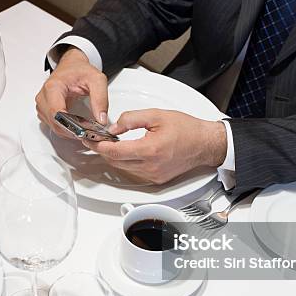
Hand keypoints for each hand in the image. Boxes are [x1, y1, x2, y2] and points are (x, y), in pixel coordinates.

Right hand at [35, 47, 108, 137]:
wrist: (71, 65)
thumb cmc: (80, 70)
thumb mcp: (97, 80)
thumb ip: (101, 99)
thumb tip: (101, 120)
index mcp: (53, 87)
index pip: (57, 114)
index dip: (70, 126)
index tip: (84, 130)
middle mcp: (44, 97)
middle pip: (55, 123)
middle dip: (72, 130)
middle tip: (88, 130)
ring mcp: (42, 104)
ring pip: (53, 127)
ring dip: (68, 130)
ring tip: (83, 126)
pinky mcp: (44, 110)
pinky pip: (53, 125)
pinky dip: (64, 128)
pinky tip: (75, 124)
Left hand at [82, 109, 226, 183]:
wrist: (205, 144)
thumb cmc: (186, 129)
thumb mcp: (156, 115)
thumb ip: (131, 119)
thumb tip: (114, 127)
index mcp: (150, 150)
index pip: (115, 152)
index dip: (99, 145)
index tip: (91, 139)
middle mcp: (151, 167)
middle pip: (115, 162)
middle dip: (104, 151)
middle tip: (97, 139)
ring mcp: (153, 175)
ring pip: (123, 168)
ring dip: (115, 157)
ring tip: (112, 143)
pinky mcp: (156, 179)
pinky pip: (134, 172)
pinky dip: (127, 162)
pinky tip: (127, 151)